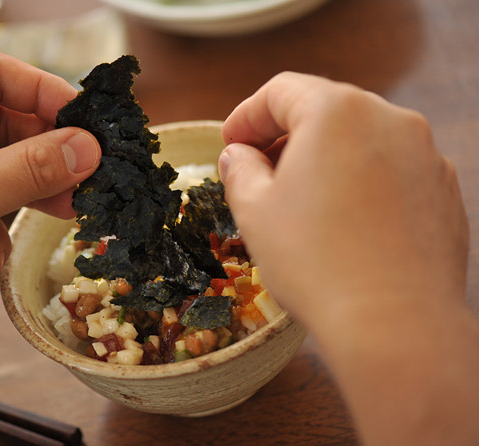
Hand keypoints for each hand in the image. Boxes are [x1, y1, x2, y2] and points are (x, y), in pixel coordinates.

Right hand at [219, 72, 467, 320]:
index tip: (230, 143)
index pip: (281, 92)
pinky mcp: (443, 191)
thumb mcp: (254, 210)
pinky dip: (360, 181)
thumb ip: (239, 170)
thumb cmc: (316, 262)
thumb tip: (238, 156)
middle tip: (257, 171)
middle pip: (325, 110)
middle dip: (284, 136)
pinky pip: (391, 170)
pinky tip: (343, 221)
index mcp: (338, 111)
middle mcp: (390, 119)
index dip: (246, 115)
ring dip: (324, 159)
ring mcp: (425, 155)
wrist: (394, 324)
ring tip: (300, 200)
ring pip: (360, 140)